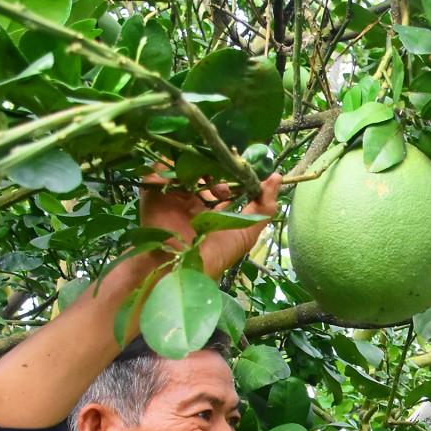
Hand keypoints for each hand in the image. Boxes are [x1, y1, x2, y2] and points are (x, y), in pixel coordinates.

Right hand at [140, 172, 282, 278]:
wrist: (183, 266)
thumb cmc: (216, 255)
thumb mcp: (247, 232)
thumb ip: (263, 207)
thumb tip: (278, 178)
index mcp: (210, 207)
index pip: (222, 179)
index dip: (235, 173)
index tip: (247, 170)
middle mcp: (190, 197)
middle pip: (203, 167)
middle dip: (219, 169)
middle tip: (229, 182)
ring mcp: (171, 192)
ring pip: (185, 163)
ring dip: (201, 167)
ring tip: (213, 186)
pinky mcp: (152, 189)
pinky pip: (161, 166)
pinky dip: (177, 165)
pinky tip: (193, 179)